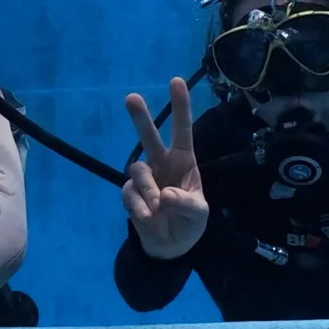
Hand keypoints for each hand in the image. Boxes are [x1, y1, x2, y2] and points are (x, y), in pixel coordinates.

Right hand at [123, 78, 208, 260]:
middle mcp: (161, 164)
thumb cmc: (189, 223)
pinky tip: (149, 218)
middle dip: (141, 117)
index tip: (176, 81)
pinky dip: (140, 208)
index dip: (180, 106)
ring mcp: (144, 178)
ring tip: (158, 210)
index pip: (182, 130)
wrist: (168, 246)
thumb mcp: (198, 214)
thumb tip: (164, 194)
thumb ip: (186, 203)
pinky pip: (130, 194)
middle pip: (149, 136)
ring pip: (138, 170)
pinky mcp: (129, 192)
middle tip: (131, 97)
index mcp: (184, 162)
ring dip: (149, 191)